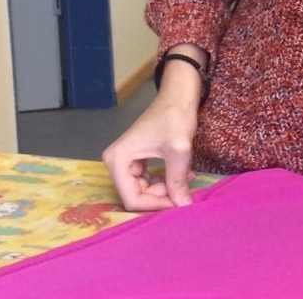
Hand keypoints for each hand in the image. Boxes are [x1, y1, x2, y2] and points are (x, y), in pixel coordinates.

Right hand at [102, 50, 204, 210]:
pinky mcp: (137, 159)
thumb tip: (184, 207)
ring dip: (166, 188)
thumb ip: (177, 180)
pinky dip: (166, 180)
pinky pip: (149, 180)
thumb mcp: (178, 150)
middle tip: (184, 189)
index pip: (132, 198)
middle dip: (162, 196)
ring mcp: (126, 160)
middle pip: (137, 195)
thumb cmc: (175, 117)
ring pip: (145, 189)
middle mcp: (116, 162)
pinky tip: (184, 174)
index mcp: (117, 160)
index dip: (156, 204)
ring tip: (186, 178)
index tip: (179, 202)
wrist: (179, 95)